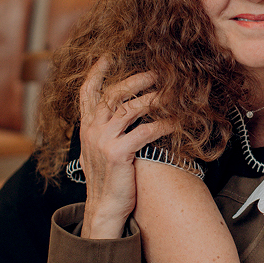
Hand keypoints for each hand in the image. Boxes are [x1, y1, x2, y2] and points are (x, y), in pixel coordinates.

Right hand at [79, 57, 170, 238]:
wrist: (104, 207)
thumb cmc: (109, 178)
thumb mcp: (99, 149)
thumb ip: (104, 129)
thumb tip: (120, 112)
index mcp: (86, 126)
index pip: (86, 92)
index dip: (97, 72)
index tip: (108, 55)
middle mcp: (91, 130)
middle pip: (113, 93)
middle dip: (135, 79)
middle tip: (155, 71)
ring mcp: (103, 141)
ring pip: (129, 108)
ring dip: (153, 98)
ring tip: (171, 92)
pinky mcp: (118, 154)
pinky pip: (145, 131)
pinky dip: (163, 124)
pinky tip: (177, 122)